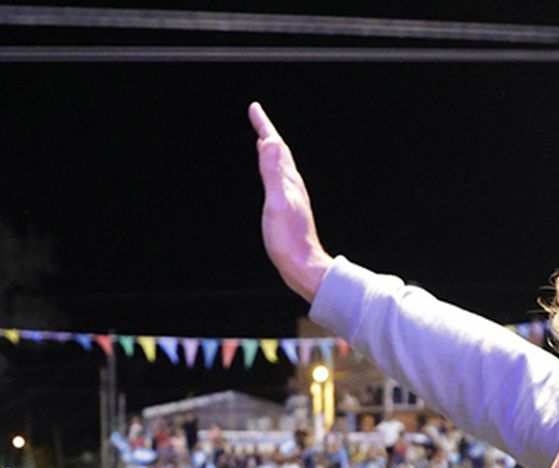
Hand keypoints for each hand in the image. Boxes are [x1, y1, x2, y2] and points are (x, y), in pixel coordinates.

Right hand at [248, 102, 331, 302]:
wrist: (303, 267)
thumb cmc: (288, 240)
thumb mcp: (276, 203)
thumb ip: (273, 173)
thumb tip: (271, 142)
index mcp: (288, 181)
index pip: (275, 146)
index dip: (264, 126)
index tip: (254, 109)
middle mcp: (293, 186)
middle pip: (279, 152)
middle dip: (267, 133)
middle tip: (257, 119)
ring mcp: (292, 198)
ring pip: (281, 166)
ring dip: (271, 151)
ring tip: (263, 141)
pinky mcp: (290, 210)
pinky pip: (279, 181)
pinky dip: (273, 170)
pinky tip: (272, 177)